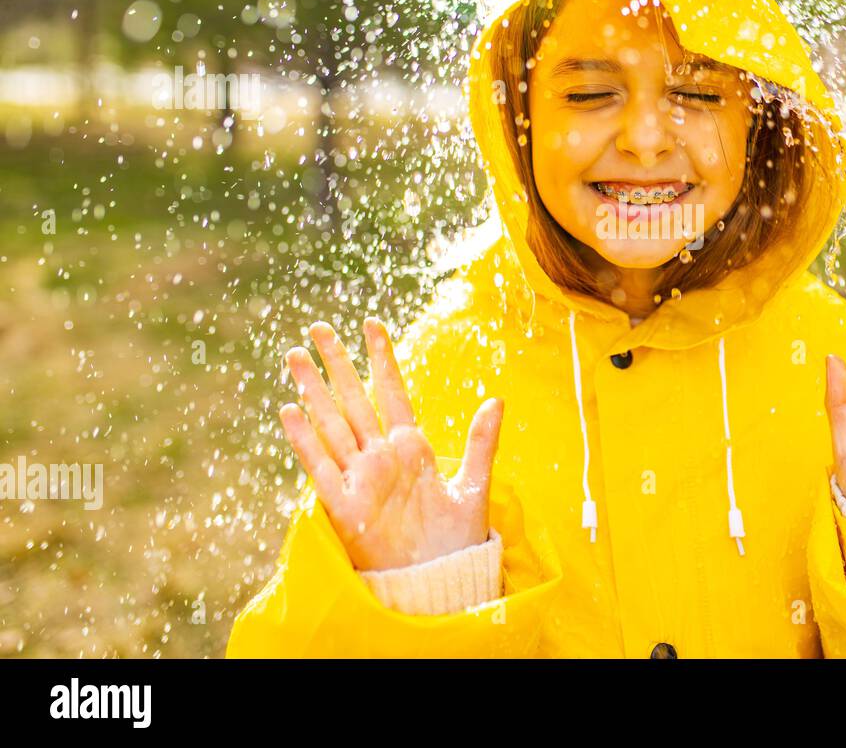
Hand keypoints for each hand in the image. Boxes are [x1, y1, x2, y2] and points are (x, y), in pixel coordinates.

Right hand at [279, 317, 502, 570]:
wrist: (438, 581)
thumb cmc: (455, 539)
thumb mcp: (474, 486)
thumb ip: (482, 443)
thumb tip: (497, 399)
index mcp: (412, 448)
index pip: (392, 392)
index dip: (381, 359)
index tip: (372, 324)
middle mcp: (381, 457)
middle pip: (354, 400)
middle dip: (337, 364)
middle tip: (319, 327)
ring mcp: (361, 478)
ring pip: (331, 424)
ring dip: (313, 391)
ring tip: (295, 355)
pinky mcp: (345, 505)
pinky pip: (320, 467)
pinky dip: (305, 440)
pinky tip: (289, 410)